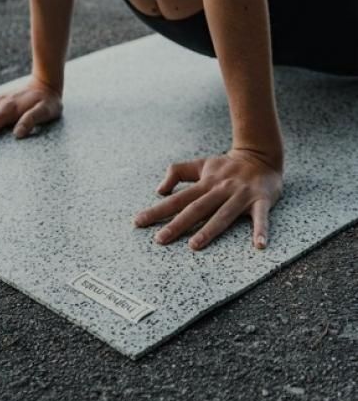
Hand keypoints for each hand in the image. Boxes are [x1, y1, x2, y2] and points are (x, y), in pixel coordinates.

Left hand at [133, 148, 282, 250]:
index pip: (177, 199)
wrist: (262, 155)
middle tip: (160, 239)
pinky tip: (259, 246)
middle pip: (196, 208)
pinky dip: (261, 230)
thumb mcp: (201, 164)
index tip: (139, 222)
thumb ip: (177, 172)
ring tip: (194, 246)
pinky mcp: (261, 200)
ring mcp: (241, 195)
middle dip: (177, 224)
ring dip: (209, 230)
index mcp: (205, 183)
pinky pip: (261, 217)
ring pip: (223, 214)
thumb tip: (159, 190)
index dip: (158, 210)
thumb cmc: (227, 165)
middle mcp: (220, 189)